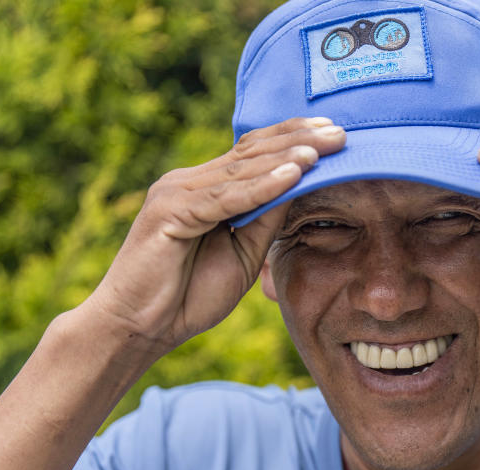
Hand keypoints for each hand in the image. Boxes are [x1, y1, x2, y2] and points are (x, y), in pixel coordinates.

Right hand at [83, 116, 345, 353]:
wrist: (139, 327)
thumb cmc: (188, 295)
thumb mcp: (243, 253)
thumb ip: (266, 219)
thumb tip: (301, 186)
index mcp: (204, 188)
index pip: (254, 153)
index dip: (293, 139)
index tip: (333, 132)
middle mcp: (188, 182)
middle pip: (251, 152)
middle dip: (298, 140)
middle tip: (341, 132)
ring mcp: (175, 193)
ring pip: (241, 170)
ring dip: (286, 158)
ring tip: (323, 149)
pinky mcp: (169, 212)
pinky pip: (225, 198)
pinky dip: (261, 187)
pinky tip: (292, 176)